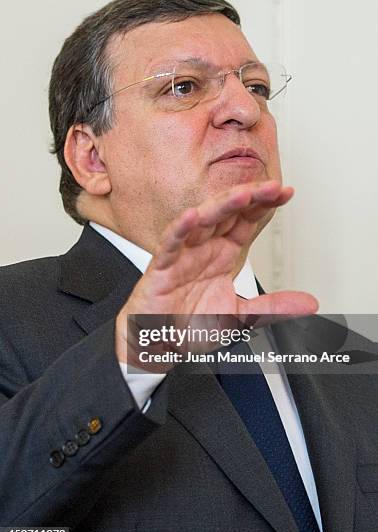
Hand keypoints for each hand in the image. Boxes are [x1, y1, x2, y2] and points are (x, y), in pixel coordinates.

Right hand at [115, 180, 317, 369]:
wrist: (161, 344)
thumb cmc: (191, 326)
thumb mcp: (241, 318)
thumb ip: (273, 308)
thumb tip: (307, 303)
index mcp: (222, 255)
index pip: (246, 221)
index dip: (264, 206)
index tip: (285, 193)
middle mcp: (204, 250)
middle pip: (227, 214)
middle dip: (250, 198)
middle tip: (272, 187)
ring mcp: (183, 255)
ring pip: (202, 221)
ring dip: (221, 206)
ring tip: (243, 195)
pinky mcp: (162, 267)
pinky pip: (171, 243)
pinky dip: (181, 229)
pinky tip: (193, 216)